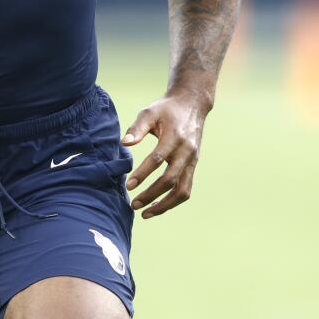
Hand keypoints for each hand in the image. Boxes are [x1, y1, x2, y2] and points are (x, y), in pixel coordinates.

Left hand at [121, 93, 209, 218]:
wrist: (192, 105)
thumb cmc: (166, 109)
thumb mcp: (150, 112)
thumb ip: (137, 128)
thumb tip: (124, 144)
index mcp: (175, 137)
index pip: (158, 160)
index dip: (143, 174)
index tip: (128, 185)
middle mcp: (186, 151)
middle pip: (170, 180)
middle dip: (151, 195)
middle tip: (133, 204)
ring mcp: (192, 161)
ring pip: (182, 190)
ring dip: (164, 205)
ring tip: (145, 214)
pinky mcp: (194, 166)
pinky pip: (186, 189)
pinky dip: (173, 201)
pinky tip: (157, 206)